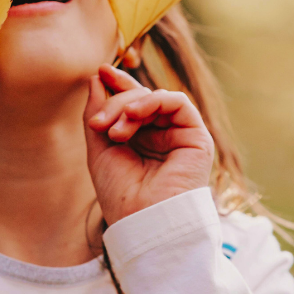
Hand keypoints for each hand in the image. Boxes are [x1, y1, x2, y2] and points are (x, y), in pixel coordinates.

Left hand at [84, 64, 213, 225]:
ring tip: (114, 131)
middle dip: (116, 102)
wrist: (142, 222)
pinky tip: (134, 115)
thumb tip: (96, 78)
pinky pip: (178, 102)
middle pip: (141, 99)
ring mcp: (180, 136)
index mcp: (142, 140)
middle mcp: (163, 136)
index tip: (100, 72)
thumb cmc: (120, 194)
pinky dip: (153, 101)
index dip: (118, 84)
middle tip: (97, 123)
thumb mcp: (99, 148)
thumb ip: (98, 112)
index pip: (133, 103)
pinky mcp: (197, 138)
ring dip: (129, 106)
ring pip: (156, 98)